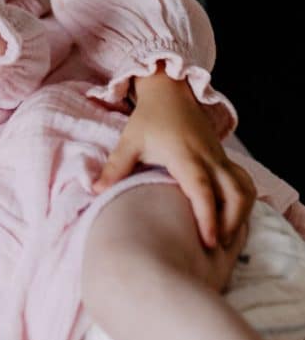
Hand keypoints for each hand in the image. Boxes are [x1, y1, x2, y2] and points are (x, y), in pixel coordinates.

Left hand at [93, 73, 255, 248]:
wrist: (170, 93)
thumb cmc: (148, 119)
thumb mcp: (129, 141)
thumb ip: (114, 167)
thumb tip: (95, 190)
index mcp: (184, 155)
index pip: (202, 188)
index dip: (207, 216)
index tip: (208, 241)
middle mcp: (208, 158)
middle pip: (234, 192)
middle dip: (231, 222)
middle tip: (217, 246)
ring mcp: (219, 157)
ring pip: (244, 187)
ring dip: (241, 213)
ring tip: (226, 237)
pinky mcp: (224, 158)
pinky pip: (244, 181)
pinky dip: (244, 201)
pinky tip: (232, 219)